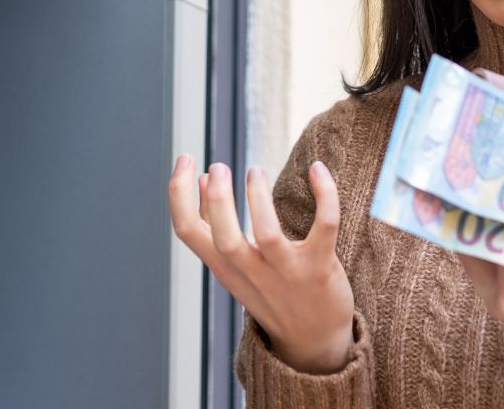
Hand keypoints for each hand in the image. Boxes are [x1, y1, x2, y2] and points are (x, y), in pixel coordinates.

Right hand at [169, 156, 354, 372]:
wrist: (313, 342)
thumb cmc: (271, 293)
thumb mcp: (236, 266)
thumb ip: (218, 225)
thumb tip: (204, 179)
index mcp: (225, 267)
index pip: (188, 232)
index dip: (178, 194)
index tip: (185, 159)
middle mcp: (251, 272)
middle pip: (223, 238)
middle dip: (217, 200)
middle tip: (219, 166)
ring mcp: (286, 272)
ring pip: (267, 236)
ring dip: (259, 199)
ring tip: (254, 171)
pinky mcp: (320, 268)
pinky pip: (325, 226)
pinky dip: (324, 194)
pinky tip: (317, 169)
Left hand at [457, 169, 503, 332]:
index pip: (493, 242)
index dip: (494, 208)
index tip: (494, 175)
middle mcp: (493, 299)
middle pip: (476, 243)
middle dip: (482, 208)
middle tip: (486, 169)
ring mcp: (492, 294)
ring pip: (477, 245)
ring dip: (486, 215)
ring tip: (491, 177)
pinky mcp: (497, 285)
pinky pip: (487, 250)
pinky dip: (494, 227)